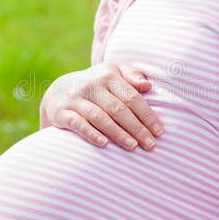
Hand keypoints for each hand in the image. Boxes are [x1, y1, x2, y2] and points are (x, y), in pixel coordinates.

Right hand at [40, 62, 163, 150]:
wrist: (59, 91)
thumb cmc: (97, 85)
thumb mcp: (113, 72)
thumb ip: (132, 75)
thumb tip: (148, 86)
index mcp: (108, 75)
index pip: (131, 97)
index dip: (147, 115)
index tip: (159, 131)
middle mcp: (91, 85)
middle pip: (118, 109)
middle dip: (136, 128)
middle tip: (150, 144)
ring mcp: (75, 99)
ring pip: (100, 117)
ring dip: (118, 133)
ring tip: (133, 146)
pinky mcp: (62, 112)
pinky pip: (78, 124)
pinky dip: (91, 134)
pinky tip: (104, 144)